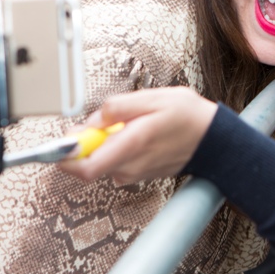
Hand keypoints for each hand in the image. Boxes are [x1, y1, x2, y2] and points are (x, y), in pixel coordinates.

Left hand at [59, 87, 217, 181]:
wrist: (215, 140)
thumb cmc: (188, 118)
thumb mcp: (153, 98)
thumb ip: (117, 107)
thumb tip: (93, 120)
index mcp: (131, 146)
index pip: (85, 168)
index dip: (65, 158)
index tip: (59, 144)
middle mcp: (130, 166)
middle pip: (89, 162)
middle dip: (89, 141)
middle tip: (105, 121)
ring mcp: (134, 174)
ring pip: (103, 160)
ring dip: (106, 142)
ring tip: (132, 124)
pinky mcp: (138, 175)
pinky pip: (116, 161)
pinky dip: (118, 147)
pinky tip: (139, 134)